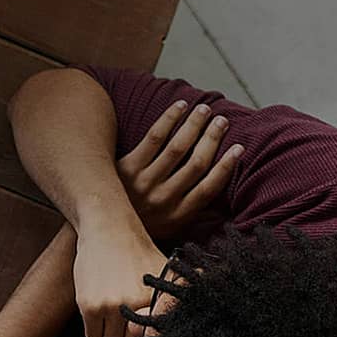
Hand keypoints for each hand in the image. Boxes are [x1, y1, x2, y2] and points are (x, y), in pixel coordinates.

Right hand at [70, 224, 168, 336]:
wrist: (110, 231)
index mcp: (159, 302)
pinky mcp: (90, 305)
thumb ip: (172, 304)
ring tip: (111, 322)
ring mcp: (113, 306)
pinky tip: (99, 315)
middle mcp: (138, 306)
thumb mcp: (165, 276)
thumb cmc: (138, 255)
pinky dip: (94, 331)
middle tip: (123, 331)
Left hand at [117, 100, 241, 239]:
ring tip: (204, 110)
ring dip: (194, 125)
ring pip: (177, 148)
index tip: (239, 148)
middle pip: (196, 164)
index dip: (227, 167)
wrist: (98, 224)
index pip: (209, 189)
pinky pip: (153, 138)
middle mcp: (162, 200)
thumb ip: (192, 216)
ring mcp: (143, 183)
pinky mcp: (127, 167)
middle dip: (212, 139)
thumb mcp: (167, 229)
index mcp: (177, 215)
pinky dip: (169, 119)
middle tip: (222, 121)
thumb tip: (224, 208)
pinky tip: (179, 107)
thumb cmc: (138, 223)